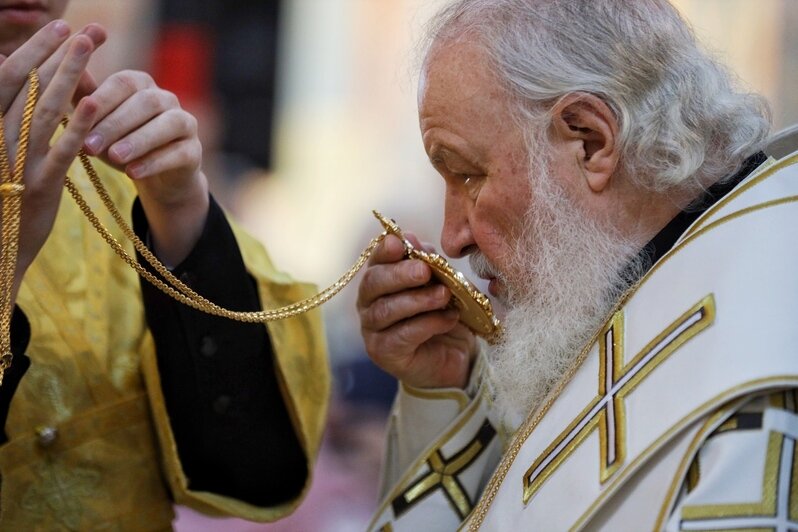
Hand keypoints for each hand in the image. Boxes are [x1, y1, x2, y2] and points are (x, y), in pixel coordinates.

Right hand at [0, 21, 105, 305]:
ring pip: (43, 110)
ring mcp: (13, 164)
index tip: (58, 28)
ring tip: (90, 48)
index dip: (32, 50)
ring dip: (68, 75)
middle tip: (82, 29)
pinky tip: (93, 101)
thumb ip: (7, 118)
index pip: (4, 78)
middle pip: (24, 85)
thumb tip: (19, 78)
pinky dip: (77, 125)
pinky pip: (60, 150)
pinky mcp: (38, 188)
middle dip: (53, 53)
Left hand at [81, 70, 208, 266]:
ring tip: (114, 158)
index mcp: (142, 84)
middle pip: (146, 102)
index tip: (79, 118)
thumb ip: (84, 98)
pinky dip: (155, 163)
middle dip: (116, 124)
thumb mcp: (97, 122)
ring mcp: (186, 123)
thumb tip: (65, 70)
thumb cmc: (119, 142)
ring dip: (139, 141)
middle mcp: (167, 99)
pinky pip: (179, 153)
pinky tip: (134, 173)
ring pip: (168, 125)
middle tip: (90, 145)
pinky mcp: (194, 151)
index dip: (103, 99)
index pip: (124, 83)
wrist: (152, 177)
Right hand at [357, 233, 476, 388]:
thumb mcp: (439, 283)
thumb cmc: (440, 314)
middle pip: (373, 284)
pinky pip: (403, 335)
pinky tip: (449, 318)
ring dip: (418, 300)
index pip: (374, 260)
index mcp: (379, 280)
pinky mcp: (384, 353)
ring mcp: (373, 330)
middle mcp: (369, 303)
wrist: (453, 357)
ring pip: (387, 310)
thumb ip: (426, 262)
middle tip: (425, 271)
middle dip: (399, 274)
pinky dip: (428, 324)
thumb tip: (412, 237)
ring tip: (444, 295)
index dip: (384, 251)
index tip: (399, 243)